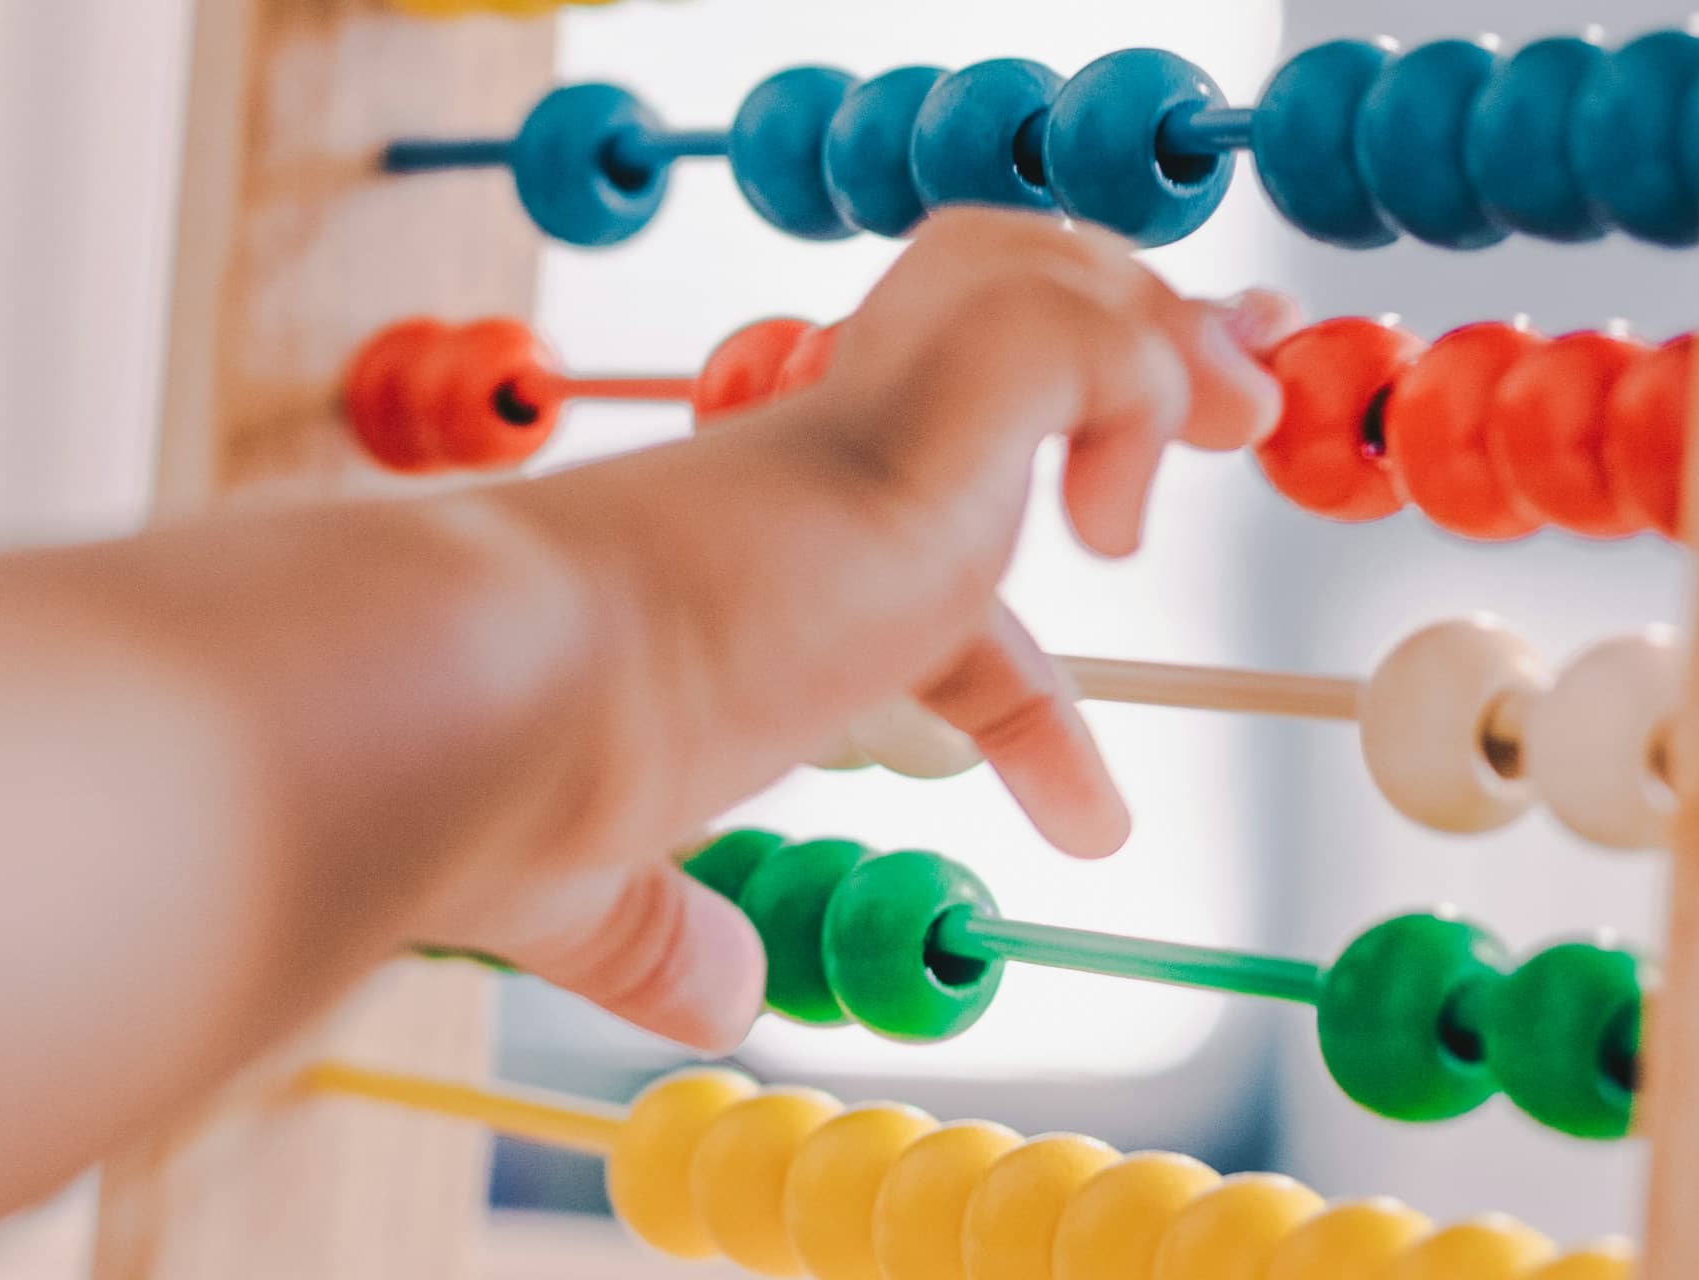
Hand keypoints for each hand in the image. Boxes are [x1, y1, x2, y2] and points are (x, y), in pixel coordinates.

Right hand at [423, 209, 1297, 1049]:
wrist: (459, 706)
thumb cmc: (499, 789)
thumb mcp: (594, 884)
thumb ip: (655, 934)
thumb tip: (717, 1005)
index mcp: (756, 562)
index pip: (927, 581)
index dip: (1031, 706)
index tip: (1094, 824)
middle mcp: (812, 471)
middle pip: (994, 334)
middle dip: (1133, 341)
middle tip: (1239, 396)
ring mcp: (856, 434)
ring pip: (1029, 272)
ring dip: (1156, 323)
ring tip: (1237, 411)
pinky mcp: (896, 424)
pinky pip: (1061, 329)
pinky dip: (1131, 380)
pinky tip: (1119, 521)